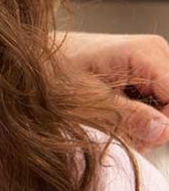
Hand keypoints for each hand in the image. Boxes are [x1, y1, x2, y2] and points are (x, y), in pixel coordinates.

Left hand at [58, 32, 168, 150]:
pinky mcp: (147, 71)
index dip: (163, 124)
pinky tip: (116, 117)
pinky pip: (157, 102)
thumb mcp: (87, 100)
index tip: (138, 137)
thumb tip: (165, 130)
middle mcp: (157, 52)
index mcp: (145, 52)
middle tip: (121, 134)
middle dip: (154, 126)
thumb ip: (128, 116)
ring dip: (146, 125)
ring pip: (167, 107)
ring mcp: (153, 61)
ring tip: (113, 125)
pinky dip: (140, 117)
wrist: (36, 56)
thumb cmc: (54, 74)